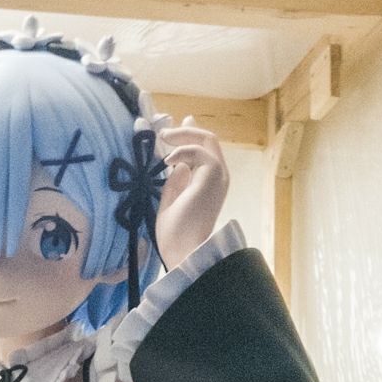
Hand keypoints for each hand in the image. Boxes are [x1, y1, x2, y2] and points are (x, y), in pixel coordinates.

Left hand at [155, 121, 228, 273]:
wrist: (184, 251)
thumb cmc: (176, 236)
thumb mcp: (171, 203)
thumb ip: (175, 183)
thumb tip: (178, 163)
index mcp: (209, 184)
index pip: (204, 151)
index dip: (190, 136)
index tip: (173, 130)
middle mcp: (218, 177)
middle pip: (208, 140)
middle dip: (186, 131)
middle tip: (164, 131)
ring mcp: (218, 175)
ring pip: (207, 139)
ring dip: (184, 135)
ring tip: (163, 138)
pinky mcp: (213, 174)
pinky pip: (199, 150)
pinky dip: (182, 150)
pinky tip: (167, 161)